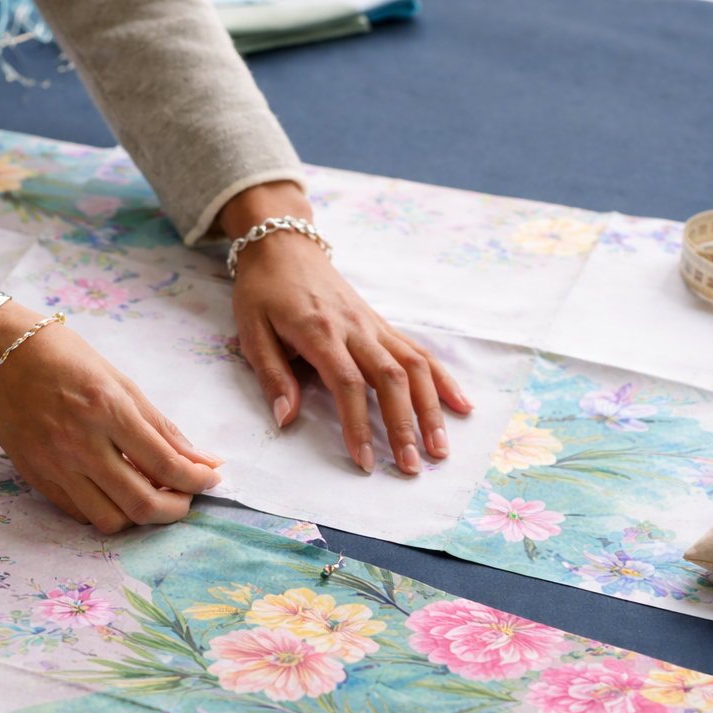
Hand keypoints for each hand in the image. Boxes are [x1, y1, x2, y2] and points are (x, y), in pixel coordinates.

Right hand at [0, 278, 221, 532]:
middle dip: (176, 509)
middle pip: (142, 504)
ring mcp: (54, 466)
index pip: (166, 464)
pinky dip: (107, 510)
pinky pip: (80, 513)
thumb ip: (159, 425)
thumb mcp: (118, 379)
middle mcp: (80, 444)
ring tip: (151, 495)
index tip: (212, 479)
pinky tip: (116, 491)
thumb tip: (199, 458)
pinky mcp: (36, 477)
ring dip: (140, 517)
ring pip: (111, 520)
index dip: (198, 480)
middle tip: (186, 498)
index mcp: (107, 410)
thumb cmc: (60, 355)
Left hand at [222, 181, 473, 473]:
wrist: (284, 246)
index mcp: (319, 331)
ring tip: (441, 448)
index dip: (358, 424)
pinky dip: (442, 379)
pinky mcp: (383, 324)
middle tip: (412, 466)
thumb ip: (272, 376)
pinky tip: (460, 405)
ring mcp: (374, 325)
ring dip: (431, 409)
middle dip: (404, 425)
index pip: (347, 383)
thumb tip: (286, 419)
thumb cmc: (263, 292)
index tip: (365, 461)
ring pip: (414, 366)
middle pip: (390, 378)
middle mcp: (355, 328)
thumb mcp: (251, 332)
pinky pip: (419, 352)